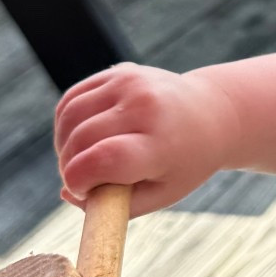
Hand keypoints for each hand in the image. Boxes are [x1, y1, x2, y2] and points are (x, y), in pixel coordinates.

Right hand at [54, 63, 237, 214]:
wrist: (212, 113)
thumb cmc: (185, 161)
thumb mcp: (162, 194)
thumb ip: (115, 205)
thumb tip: (67, 193)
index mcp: (162, 143)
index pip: (104, 159)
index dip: (80, 180)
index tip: (83, 190)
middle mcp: (145, 107)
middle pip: (81, 140)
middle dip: (68, 166)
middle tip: (81, 180)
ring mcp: (130, 83)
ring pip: (69, 117)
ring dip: (63, 145)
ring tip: (79, 160)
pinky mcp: (118, 71)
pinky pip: (72, 99)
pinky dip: (66, 123)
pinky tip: (80, 138)